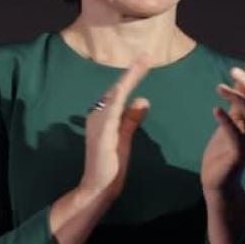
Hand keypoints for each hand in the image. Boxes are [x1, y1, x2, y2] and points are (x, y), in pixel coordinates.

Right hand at [78, 58, 151, 199]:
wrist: (98, 187)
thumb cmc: (111, 165)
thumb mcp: (125, 137)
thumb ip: (132, 119)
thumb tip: (143, 100)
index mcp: (103, 116)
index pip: (120, 93)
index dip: (131, 77)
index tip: (144, 62)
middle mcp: (97, 115)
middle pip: (117, 90)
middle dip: (132, 73)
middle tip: (146, 56)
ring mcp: (98, 124)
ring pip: (115, 96)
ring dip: (129, 79)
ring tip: (142, 64)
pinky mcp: (102, 134)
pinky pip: (112, 112)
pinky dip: (119, 98)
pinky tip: (127, 88)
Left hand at [201, 62, 244, 193]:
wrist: (219, 178)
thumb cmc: (226, 148)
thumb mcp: (234, 119)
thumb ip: (240, 101)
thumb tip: (241, 78)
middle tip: (234, 71)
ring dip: (238, 97)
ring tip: (220, 88)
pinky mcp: (239, 153)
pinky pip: (235, 133)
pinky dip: (226, 120)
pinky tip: (216, 110)